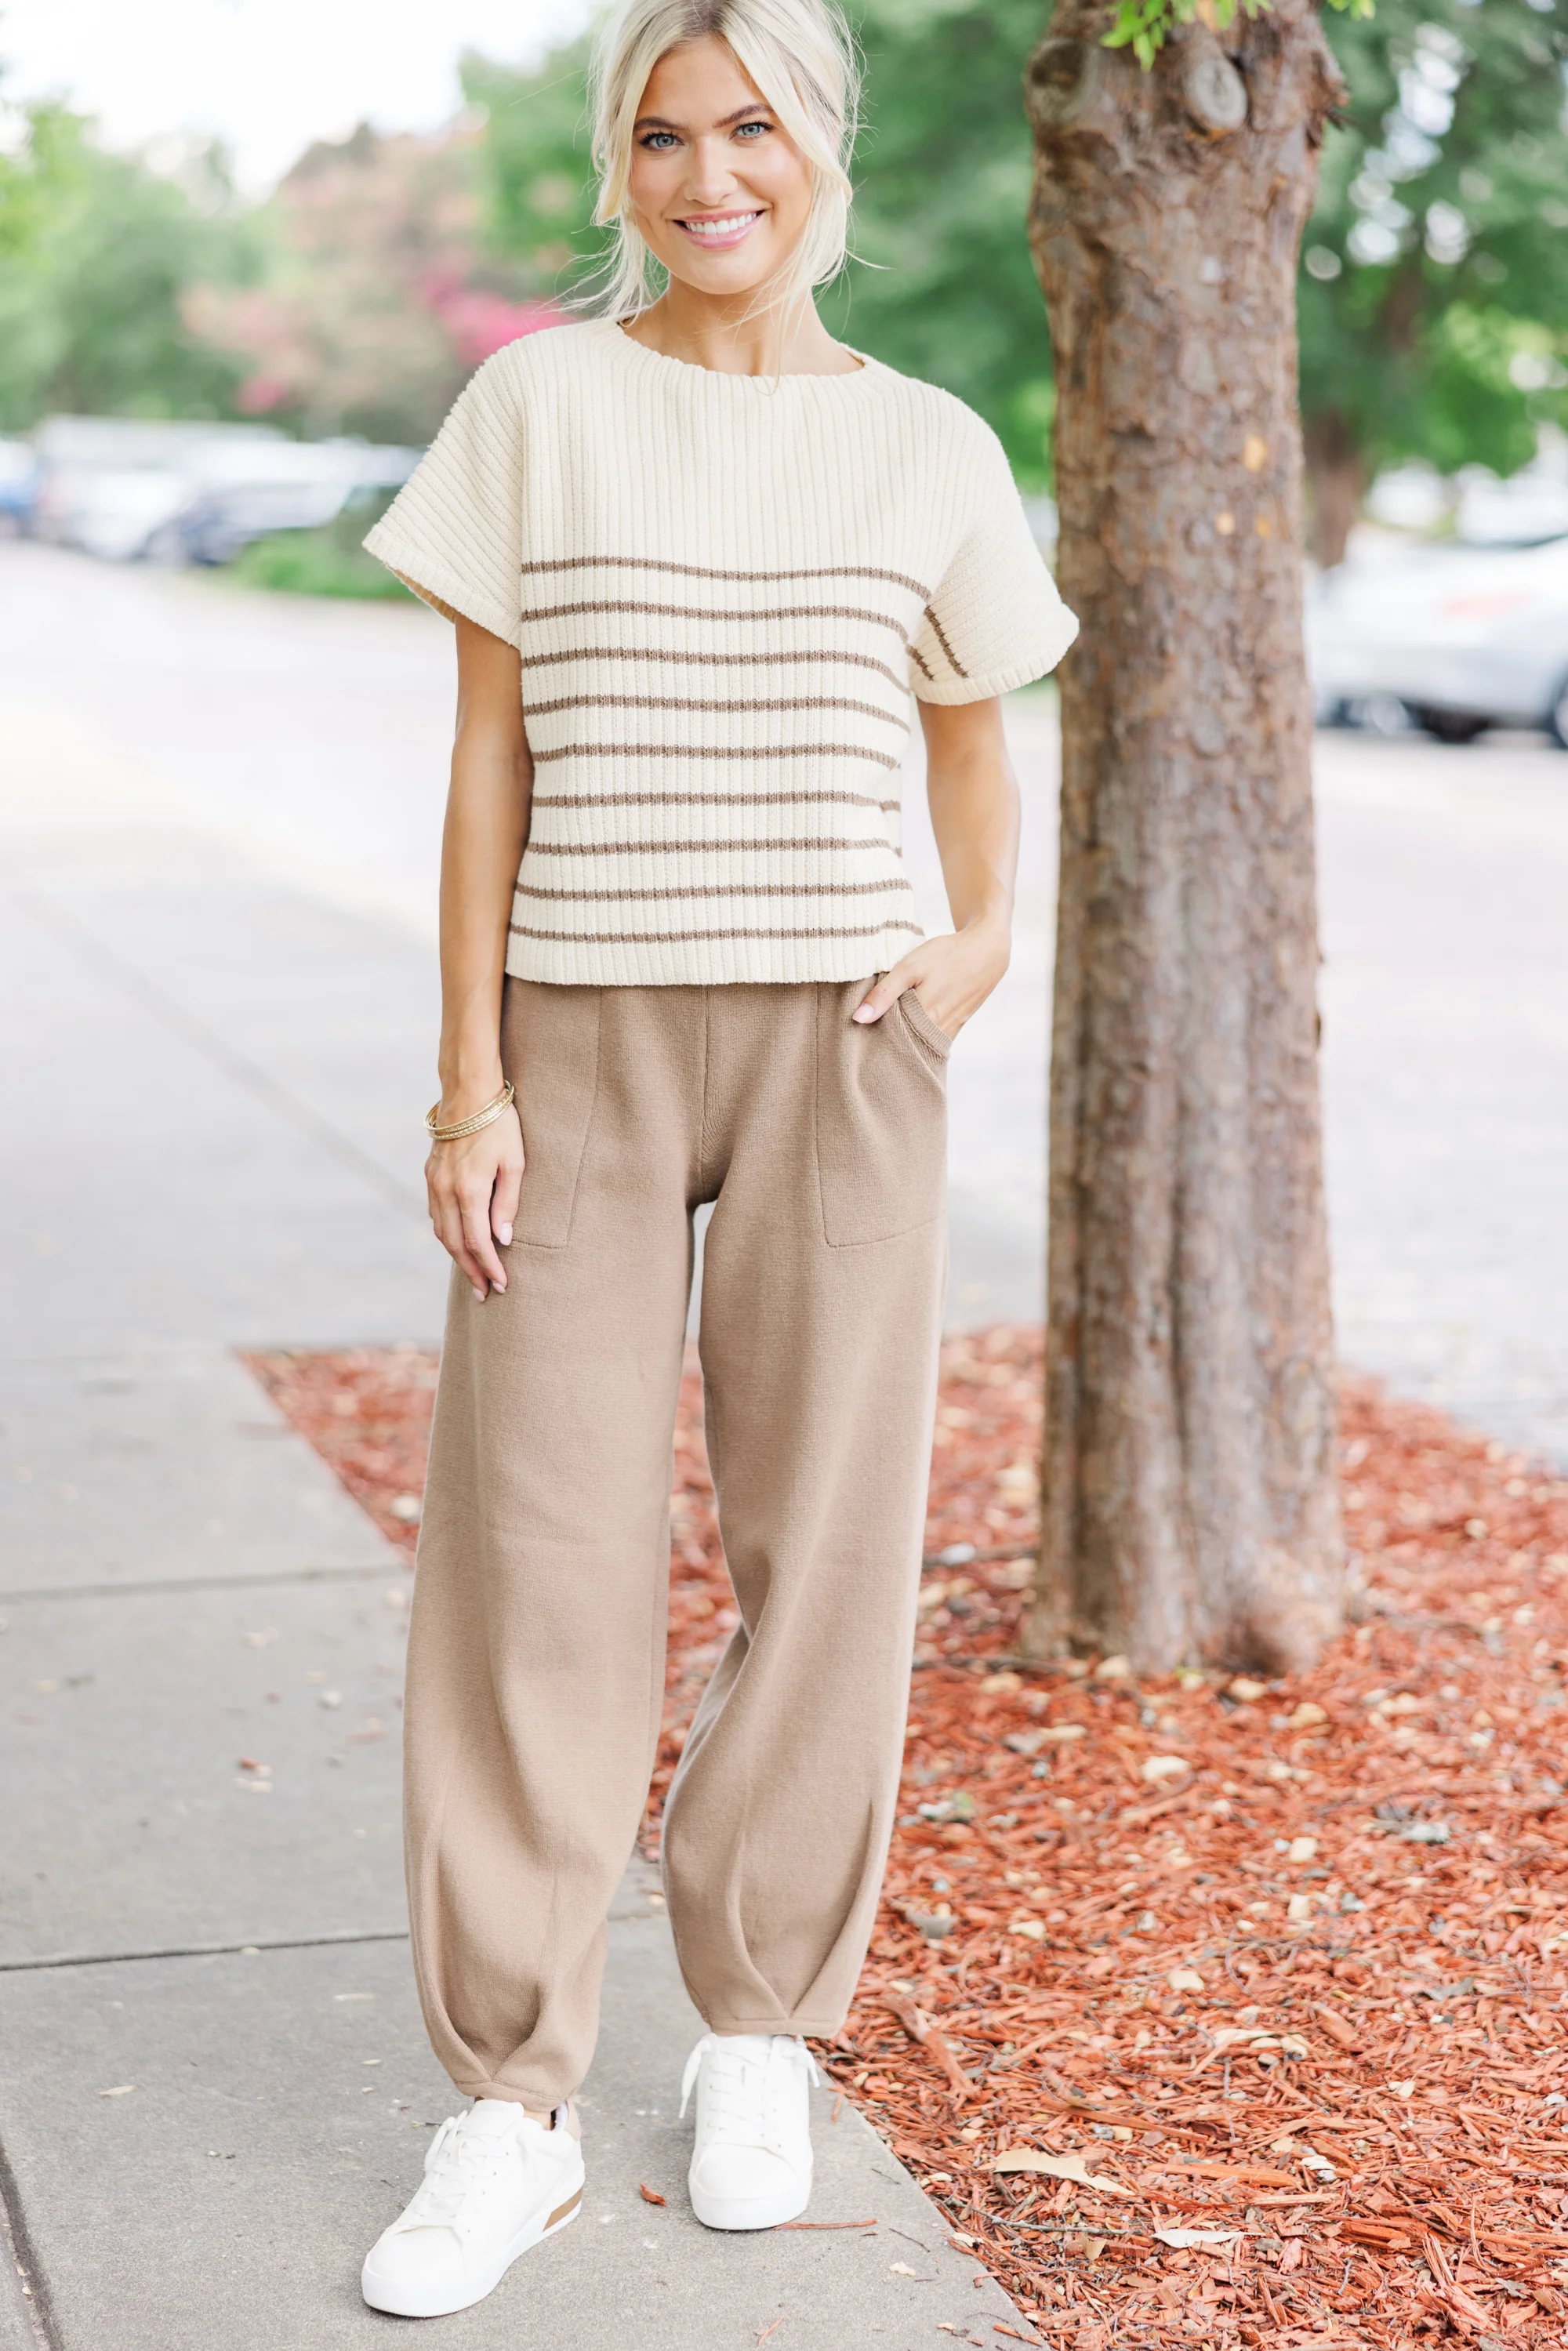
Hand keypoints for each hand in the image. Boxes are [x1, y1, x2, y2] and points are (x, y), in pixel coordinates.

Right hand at [426, 1103, 523, 1300]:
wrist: (468, 1093)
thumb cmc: (499, 1125)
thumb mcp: (515, 1162)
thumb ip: (508, 1203)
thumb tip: (502, 1239)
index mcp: (470, 1190)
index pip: (478, 1242)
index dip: (489, 1267)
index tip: (501, 1285)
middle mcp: (446, 1191)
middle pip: (454, 1244)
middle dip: (471, 1271)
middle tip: (484, 1294)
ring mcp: (434, 1183)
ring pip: (441, 1232)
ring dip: (456, 1256)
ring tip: (473, 1274)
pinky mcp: (430, 1175)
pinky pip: (435, 1214)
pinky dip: (446, 1234)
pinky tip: (458, 1242)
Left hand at [850, 915, 1010, 1039]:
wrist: (987, 951)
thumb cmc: (947, 955)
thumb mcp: (911, 967)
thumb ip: (884, 993)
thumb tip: (859, 1019)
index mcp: (924, 1017)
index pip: (890, 1042)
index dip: (873, 1042)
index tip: (857, 1040)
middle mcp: (938, 1030)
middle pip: (904, 1048)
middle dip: (886, 1047)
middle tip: (865, 1044)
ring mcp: (949, 1030)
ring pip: (919, 1046)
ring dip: (903, 1044)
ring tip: (883, 1039)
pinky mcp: (956, 1026)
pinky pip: (933, 1040)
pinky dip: (918, 1039)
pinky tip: (907, 1032)